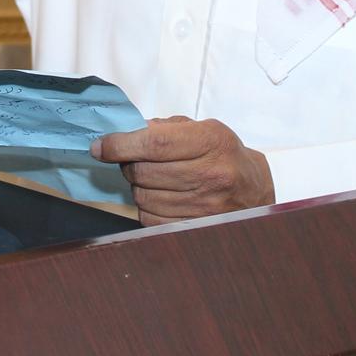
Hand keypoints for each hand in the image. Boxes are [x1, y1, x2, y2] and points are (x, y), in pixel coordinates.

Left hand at [91, 116, 273, 224]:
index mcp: (211, 142)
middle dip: (128, 164)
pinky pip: (149, 218)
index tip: (99, 146)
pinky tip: (160, 197)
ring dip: (137, 186)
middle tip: (133, 159)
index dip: (120, 144)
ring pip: (142, 196)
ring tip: (152, 178)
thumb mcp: (203, 129)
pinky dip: (146, 207)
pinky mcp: (196, 228)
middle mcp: (211, 175)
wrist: (255, 191)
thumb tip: (123, 133)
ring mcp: (204, 207)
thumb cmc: (222, 155)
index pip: (154, 142)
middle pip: (143, 171)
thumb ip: (164, 127)